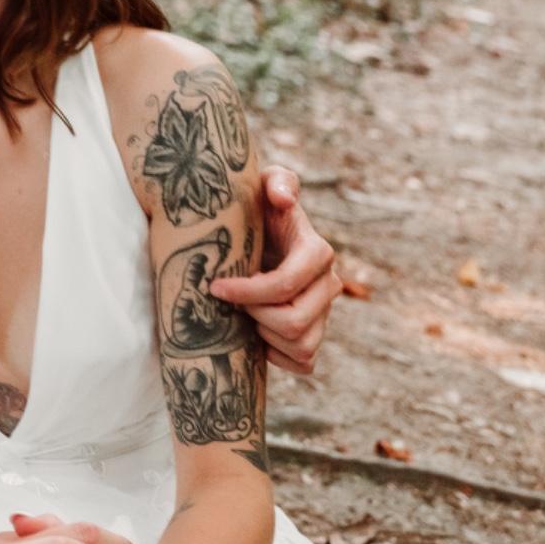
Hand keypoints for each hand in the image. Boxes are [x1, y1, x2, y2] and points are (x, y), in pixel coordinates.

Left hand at [209, 166, 343, 375]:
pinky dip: (278, 356)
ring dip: (266, 335)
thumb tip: (283, 199)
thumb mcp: (263, 184)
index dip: (250, 291)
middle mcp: (328, 284)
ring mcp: (324, 312)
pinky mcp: (315, 334)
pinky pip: (304, 363)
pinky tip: (257, 337)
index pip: (288, 284)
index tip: (216, 286)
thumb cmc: (256, 208)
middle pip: (297, 321)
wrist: (257, 236)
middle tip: (231, 302)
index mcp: (317, 252)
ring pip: (303, 345)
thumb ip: (277, 181)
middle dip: (256, 314)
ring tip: (246, 316)